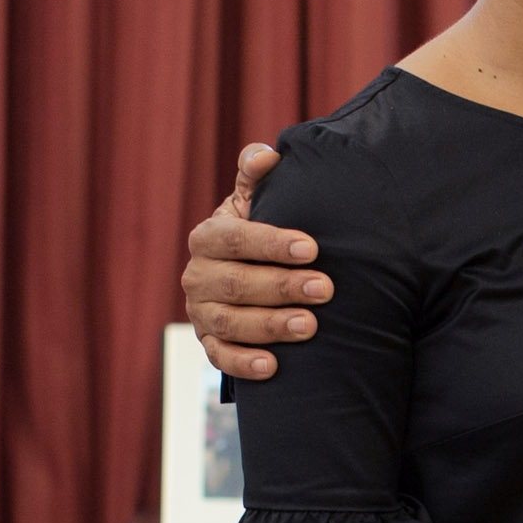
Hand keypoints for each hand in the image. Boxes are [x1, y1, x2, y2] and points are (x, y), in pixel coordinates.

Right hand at [181, 141, 330, 380]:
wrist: (244, 274)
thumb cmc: (258, 234)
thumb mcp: (254, 202)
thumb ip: (256, 176)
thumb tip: (268, 155)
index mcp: (208, 237)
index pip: (235, 239)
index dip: (272, 243)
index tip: (311, 248)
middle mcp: (197, 275)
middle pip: (237, 284)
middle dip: (282, 287)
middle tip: (325, 289)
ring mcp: (201, 313)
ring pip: (231, 323)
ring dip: (271, 325)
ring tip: (310, 325)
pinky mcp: (209, 343)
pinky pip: (221, 358)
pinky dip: (245, 363)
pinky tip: (274, 367)